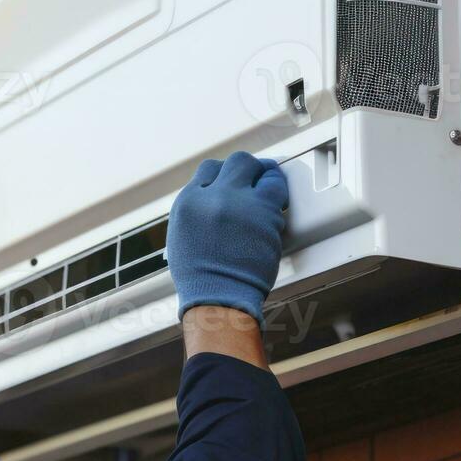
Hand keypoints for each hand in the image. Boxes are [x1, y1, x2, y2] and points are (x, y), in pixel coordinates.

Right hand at [165, 151, 288, 322]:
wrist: (219, 298)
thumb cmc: (201, 279)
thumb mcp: (182, 238)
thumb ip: (196, 212)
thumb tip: (211, 199)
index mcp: (188, 203)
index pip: (209, 170)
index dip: (224, 175)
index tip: (233, 183)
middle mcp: (211, 196)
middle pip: (235, 162)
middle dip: (247, 169)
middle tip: (255, 180)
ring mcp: (239, 201)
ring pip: (256, 166)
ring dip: (265, 175)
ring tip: (268, 186)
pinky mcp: (264, 211)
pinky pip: (276, 186)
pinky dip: (279, 190)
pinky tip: (279, 202)